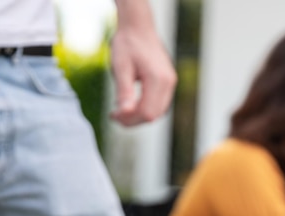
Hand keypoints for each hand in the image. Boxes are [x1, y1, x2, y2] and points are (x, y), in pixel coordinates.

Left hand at [110, 0, 176, 125]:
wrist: (138, 27)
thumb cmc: (127, 44)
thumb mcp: (121, 68)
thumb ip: (124, 91)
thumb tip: (124, 113)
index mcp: (158, 79)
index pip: (147, 112)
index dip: (130, 119)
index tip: (113, 115)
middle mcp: (169, 83)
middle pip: (153, 115)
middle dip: (133, 120)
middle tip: (114, 116)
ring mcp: (170, 82)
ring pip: (158, 112)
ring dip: (139, 116)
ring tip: (121, 112)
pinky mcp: (168, 82)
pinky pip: (159, 104)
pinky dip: (146, 108)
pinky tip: (131, 105)